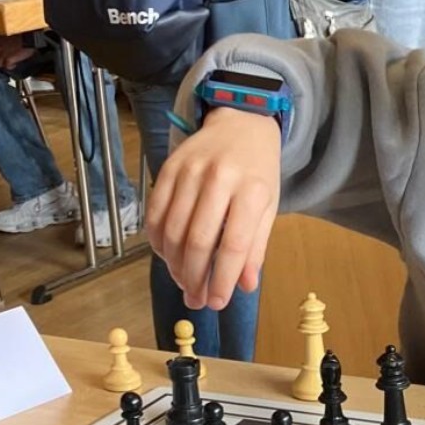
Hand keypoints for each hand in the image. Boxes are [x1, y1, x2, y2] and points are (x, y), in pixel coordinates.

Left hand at [0, 36, 37, 69]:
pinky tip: (15, 64)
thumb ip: (2, 43)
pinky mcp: (9, 60)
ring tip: (9, 63)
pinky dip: (11, 67)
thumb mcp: (7, 37)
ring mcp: (2, 54)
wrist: (28, 39)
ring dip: (3, 65)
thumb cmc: (20, 36)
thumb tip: (2, 49)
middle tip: (3, 61)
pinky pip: (6, 67)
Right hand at [146, 107, 281, 309]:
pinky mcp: (169, 168)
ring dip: (174, 265)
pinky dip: (157, 241)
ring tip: (183, 282)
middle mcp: (219, 179)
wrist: (241, 122)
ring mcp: (190, 171)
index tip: (216, 303)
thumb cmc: (258, 170)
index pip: (234, 245)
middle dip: (194, 278)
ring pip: (173, 230)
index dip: (222, 279)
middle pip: (198, 241)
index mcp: (252, 191)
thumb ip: (256, 246)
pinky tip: (167, 256)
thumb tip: (245, 285)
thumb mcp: (268, 206)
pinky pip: (155, 213)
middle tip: (195, 300)